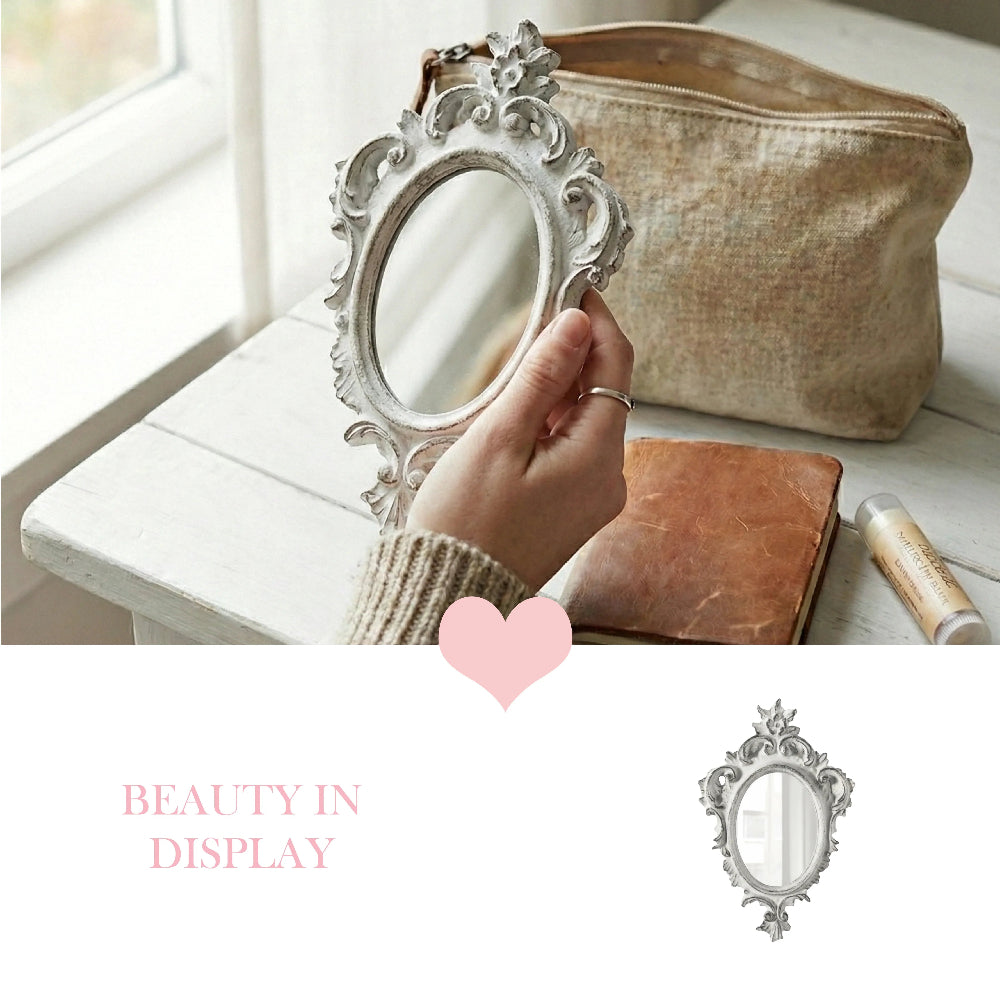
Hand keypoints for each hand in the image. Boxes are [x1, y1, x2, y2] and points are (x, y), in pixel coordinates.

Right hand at [407, 289, 633, 589]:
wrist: (452, 594)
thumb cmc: (465, 523)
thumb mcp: (499, 438)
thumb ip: (541, 376)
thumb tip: (576, 322)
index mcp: (599, 458)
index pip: (616, 365)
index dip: (597, 320)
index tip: (572, 287)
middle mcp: (609, 478)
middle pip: (604, 393)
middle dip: (572, 355)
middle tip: (529, 327)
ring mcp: (594, 498)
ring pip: (587, 421)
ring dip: (557, 392)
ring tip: (510, 380)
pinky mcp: (575, 509)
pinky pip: (574, 450)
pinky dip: (551, 426)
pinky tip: (516, 423)